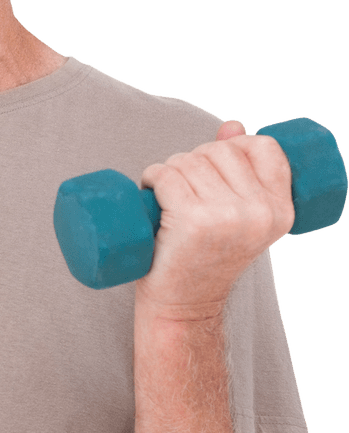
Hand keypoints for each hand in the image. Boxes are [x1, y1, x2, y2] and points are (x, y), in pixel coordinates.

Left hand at [135, 120, 295, 317]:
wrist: (183, 306)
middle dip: (192, 161)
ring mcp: (228, 217)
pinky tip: (150, 193)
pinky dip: (151, 177)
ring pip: (188, 161)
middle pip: (217, 151)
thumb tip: (232, 126)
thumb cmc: (206, 258)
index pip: (263, 148)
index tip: (212, 168)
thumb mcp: (237, 217)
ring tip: (165, 198)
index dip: (232, 147)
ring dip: (167, 171)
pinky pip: (166, 175)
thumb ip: (241, 171)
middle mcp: (260, 213)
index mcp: (281, 211)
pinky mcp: (193, 221)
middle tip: (180, 191)